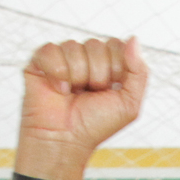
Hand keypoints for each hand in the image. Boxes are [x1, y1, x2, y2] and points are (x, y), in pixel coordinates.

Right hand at [16, 36, 148, 179]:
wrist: (65, 141)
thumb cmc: (95, 125)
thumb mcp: (129, 103)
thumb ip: (139, 71)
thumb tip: (134, 39)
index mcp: (107, 64)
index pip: (116, 44)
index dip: (115, 67)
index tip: (109, 89)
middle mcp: (85, 58)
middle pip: (96, 44)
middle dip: (96, 75)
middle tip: (89, 94)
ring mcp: (63, 58)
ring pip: (73, 47)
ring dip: (77, 76)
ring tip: (73, 94)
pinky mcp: (40, 62)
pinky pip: (51, 50)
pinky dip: (57, 73)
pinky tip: (58, 90)